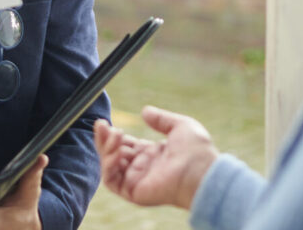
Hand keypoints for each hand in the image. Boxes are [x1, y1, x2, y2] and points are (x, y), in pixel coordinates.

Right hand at [94, 105, 218, 209]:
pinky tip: (116, 150)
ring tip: (114, 134)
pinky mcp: (133, 191)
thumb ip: (161, 119)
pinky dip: (108, 165)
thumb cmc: (197, 151)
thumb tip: (145, 111)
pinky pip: (111, 180)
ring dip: (106, 149)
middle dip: (104, 140)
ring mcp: (137, 180)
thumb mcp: (181, 126)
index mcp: (153, 154)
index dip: (113, 135)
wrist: (201, 172)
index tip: (104, 122)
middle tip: (100, 124)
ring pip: (110, 167)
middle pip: (113, 154)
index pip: (125, 145)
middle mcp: (143, 168)